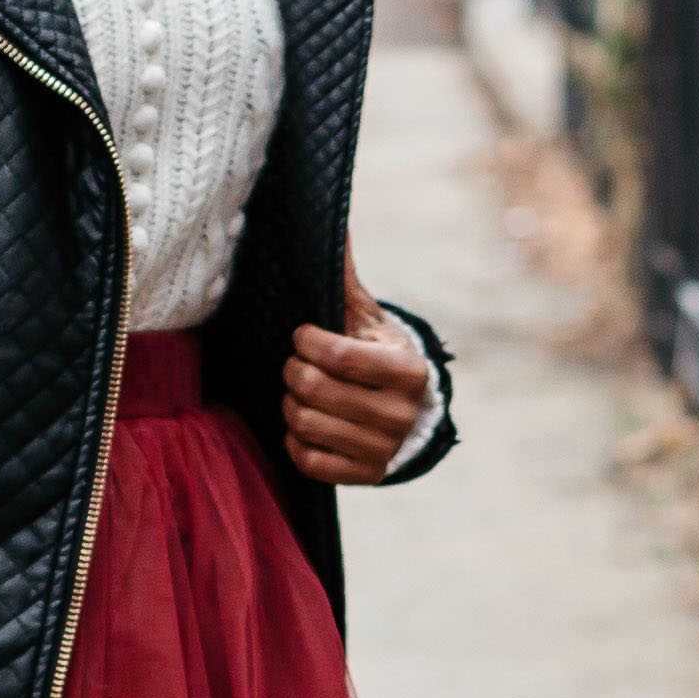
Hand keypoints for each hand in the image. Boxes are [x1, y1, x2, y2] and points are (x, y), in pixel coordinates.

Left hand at [282, 271, 433, 485]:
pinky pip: (310, 461)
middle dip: (294, 371)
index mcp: (408, 370)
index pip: (340, 357)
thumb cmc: (376, 352)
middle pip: (316, 390)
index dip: (307, 342)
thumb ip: (345, 277)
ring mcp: (385, 448)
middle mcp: (401, 413)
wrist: (407, 410)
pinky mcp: (367, 475)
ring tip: (298, 392)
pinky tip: (302, 424)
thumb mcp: (368, 317)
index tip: (302, 335)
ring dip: (290, 404)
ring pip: (307, 425)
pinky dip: (296, 440)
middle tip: (295, 364)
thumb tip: (332, 223)